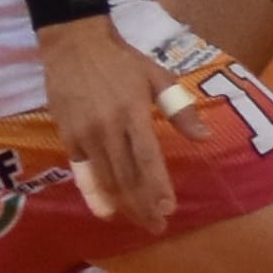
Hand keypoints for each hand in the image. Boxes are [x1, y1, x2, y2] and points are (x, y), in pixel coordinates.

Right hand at [34, 16, 176, 232]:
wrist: (75, 45)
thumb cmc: (122, 61)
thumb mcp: (156, 76)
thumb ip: (179, 109)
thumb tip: (205, 137)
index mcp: (133, 112)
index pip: (147, 159)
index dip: (158, 186)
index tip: (169, 209)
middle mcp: (107, 129)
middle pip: (127, 176)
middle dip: (143, 204)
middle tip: (157, 226)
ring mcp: (84, 136)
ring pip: (106, 179)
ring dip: (123, 204)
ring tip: (140, 221)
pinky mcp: (67, 139)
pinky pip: (83, 174)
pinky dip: (94, 195)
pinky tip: (106, 211)